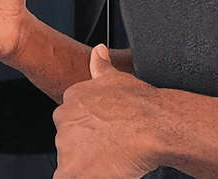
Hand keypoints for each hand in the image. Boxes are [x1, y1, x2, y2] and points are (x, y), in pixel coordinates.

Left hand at [53, 45, 160, 178]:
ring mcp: (65, 146)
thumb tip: (98, 51)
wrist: (153, 126)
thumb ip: (101, 66)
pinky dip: (84, 177)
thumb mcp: (117, 77)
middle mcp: (63, 120)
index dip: (88, 131)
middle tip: (108, 148)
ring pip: (69, 161)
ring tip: (109, 161)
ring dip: (85, 164)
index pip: (70, 120)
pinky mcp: (70, 171)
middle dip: (84, 147)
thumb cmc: (140, 105)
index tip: (102, 134)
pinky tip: (103, 174)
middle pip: (69, 141)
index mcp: (71, 99)